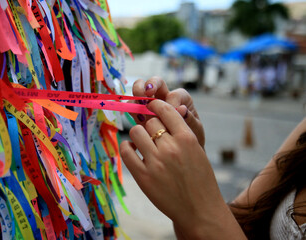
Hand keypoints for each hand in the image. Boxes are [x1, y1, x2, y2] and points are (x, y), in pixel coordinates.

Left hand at [121, 100, 243, 238]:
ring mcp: (156, 162)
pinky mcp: (143, 176)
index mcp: (187, 139)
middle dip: (149, 124)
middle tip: (150, 132)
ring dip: (137, 134)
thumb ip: (181, 133)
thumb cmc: (200, 180)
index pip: (165, 110)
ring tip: (141, 142)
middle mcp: (171, 148)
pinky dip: (127, 147)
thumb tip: (162, 113)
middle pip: (150, 121)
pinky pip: (126, 151)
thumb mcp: (197, 151)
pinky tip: (133, 150)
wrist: (200, 210)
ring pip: (136, 132)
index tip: (151, 106)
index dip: (156, 106)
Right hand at [130, 76, 204, 147]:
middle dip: (151, 84)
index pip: (174, 95)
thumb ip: (190, 120)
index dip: (172, 103)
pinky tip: (135, 115)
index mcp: (181, 99)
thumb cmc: (192, 139)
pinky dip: (131, 107)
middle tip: (148, 92)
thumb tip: (182, 109)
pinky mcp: (141, 115)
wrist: (184, 154)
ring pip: (140, 90)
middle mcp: (164, 98)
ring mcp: (151, 105)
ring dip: (138, 92)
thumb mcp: (195, 130)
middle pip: (155, 82)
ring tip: (139, 102)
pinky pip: (133, 106)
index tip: (174, 114)